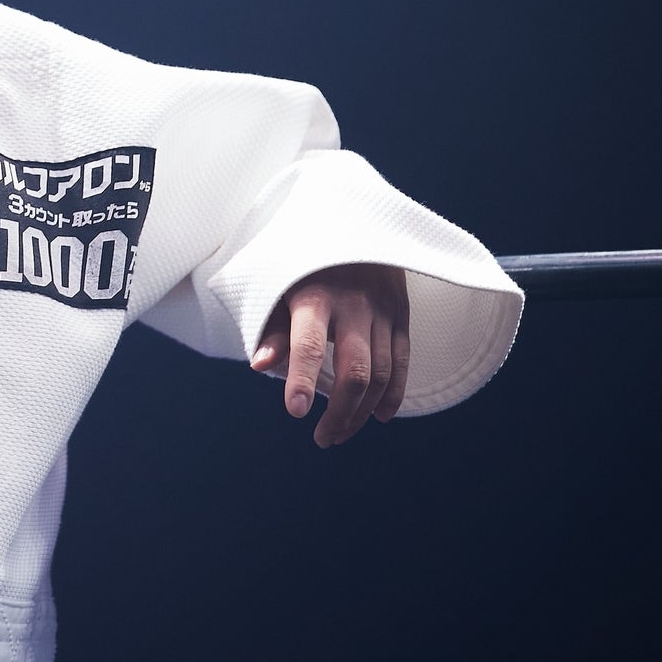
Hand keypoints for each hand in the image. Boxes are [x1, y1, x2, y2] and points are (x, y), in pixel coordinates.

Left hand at [251, 263, 408, 447]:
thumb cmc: (305, 261)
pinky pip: (402, 361)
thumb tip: (259, 365)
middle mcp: (353, 304)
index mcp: (314, 295)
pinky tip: (379, 415)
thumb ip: (273, 327)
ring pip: (380, 374)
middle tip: (322, 438)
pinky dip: (393, 394)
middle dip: (338, 413)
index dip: (300, 378)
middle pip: (353, 371)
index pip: (308, 343)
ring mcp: (382, 310)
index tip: (295, 411)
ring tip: (340, 433)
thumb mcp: (280, 285)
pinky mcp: (401, 314)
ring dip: (361, 412)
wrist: (354, 223)